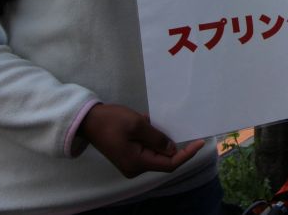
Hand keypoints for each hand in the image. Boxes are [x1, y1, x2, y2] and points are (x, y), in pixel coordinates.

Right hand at [77, 103, 204, 177]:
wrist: (87, 120)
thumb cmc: (112, 121)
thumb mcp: (138, 125)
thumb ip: (158, 138)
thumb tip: (172, 149)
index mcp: (137, 163)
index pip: (169, 164)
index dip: (186, 154)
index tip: (200, 143)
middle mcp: (134, 168)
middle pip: (163, 160)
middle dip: (172, 144)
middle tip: (179, 125)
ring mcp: (130, 163)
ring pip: (155, 153)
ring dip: (160, 138)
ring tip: (156, 121)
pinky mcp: (127, 156)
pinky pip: (146, 149)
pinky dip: (151, 138)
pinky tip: (148, 123)